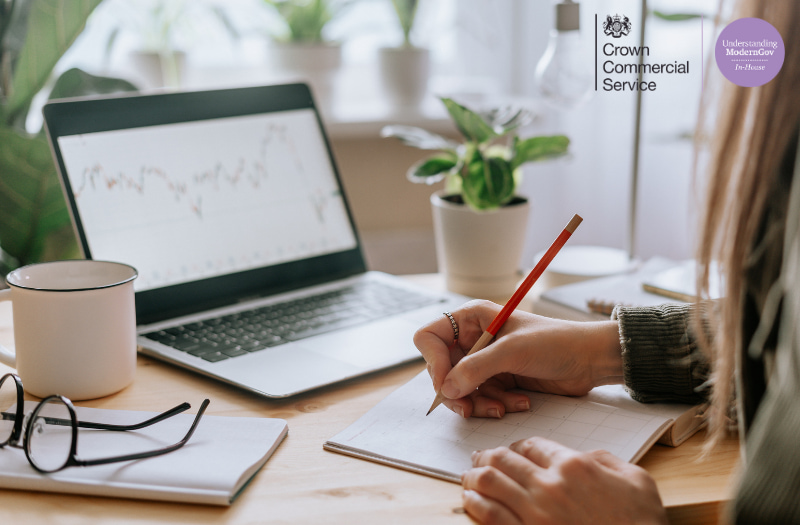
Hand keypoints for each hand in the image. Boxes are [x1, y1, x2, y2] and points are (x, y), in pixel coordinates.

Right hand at [413, 300, 622, 417]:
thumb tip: (446, 388)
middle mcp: (473, 338)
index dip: (433, 362)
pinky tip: (519, 403)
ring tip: (504, 407)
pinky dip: (495, 406)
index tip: (446, 383)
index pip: (430, 338)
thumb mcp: (513, 352)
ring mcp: (484, 361)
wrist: (590, 359)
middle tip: (469, 408)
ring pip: (460, 390)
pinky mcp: (497, 380)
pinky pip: (480, 399)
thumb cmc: (556, 342)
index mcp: (472, 318)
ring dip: (480, 403)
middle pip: (442, 370)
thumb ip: (476, 369)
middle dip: (458, 391)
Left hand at [461, 437, 667, 524]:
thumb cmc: (642, 524)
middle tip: (479, 457)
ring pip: (491, 483)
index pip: (532, 445)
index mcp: (575, 466)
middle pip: (504, 460)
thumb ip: (606, 461)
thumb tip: (586, 456)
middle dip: (487, 456)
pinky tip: (469, 499)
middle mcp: (550, 486)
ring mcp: (535, 514)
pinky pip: (490, 516)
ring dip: (474, 475)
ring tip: (468, 475)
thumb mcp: (637, 481)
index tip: (513, 451)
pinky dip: (475, 503)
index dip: (518, 446)